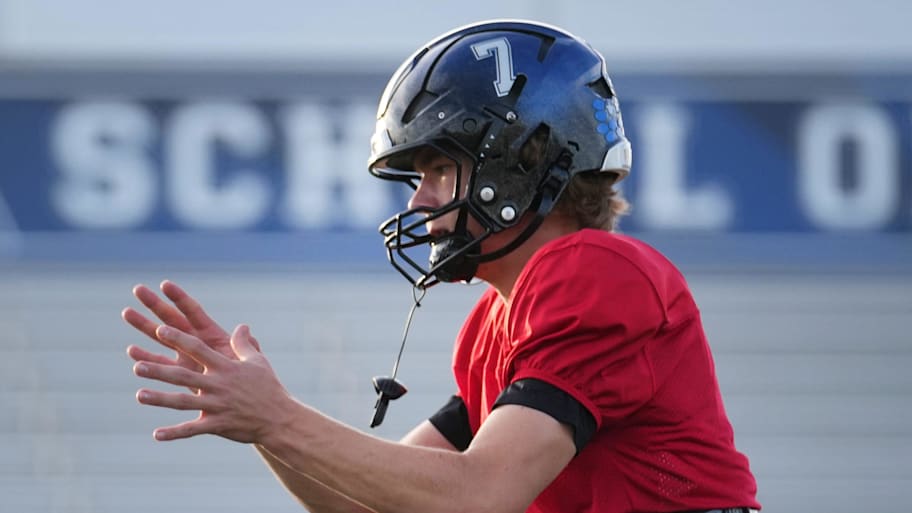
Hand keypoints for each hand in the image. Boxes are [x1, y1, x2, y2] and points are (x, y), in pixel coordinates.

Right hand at [123, 280, 259, 380]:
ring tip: (127, 312)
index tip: (164, 284)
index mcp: (212, 334)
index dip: (179, 298)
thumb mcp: (249, 360)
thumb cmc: (248, 378)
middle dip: (155, 304)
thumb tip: (244, 327)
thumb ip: (245, 345)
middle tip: (138, 289)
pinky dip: (145, 357)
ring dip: (144, 326)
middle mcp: (195, 341)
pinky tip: (132, 351)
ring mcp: (185, 356)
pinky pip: (159, 363)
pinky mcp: (179, 374)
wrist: (240, 399)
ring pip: (160, 338)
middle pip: (172, 319)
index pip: (193, 312)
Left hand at [133, 323, 292, 442]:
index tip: (160, 329)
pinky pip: (193, 430)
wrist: (279, 418)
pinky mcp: (217, 425)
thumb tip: (241, 326)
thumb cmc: (268, 387)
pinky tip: (157, 434)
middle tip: (137, 366)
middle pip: (184, 375)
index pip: (199, 349)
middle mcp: (218, 385)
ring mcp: (217, 406)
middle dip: (160, 370)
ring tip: (139, 395)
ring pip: (184, 402)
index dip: (179, 339)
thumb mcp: (258, 362)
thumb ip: (244, 344)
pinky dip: (175, 433)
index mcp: (226, 367)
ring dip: (161, 399)